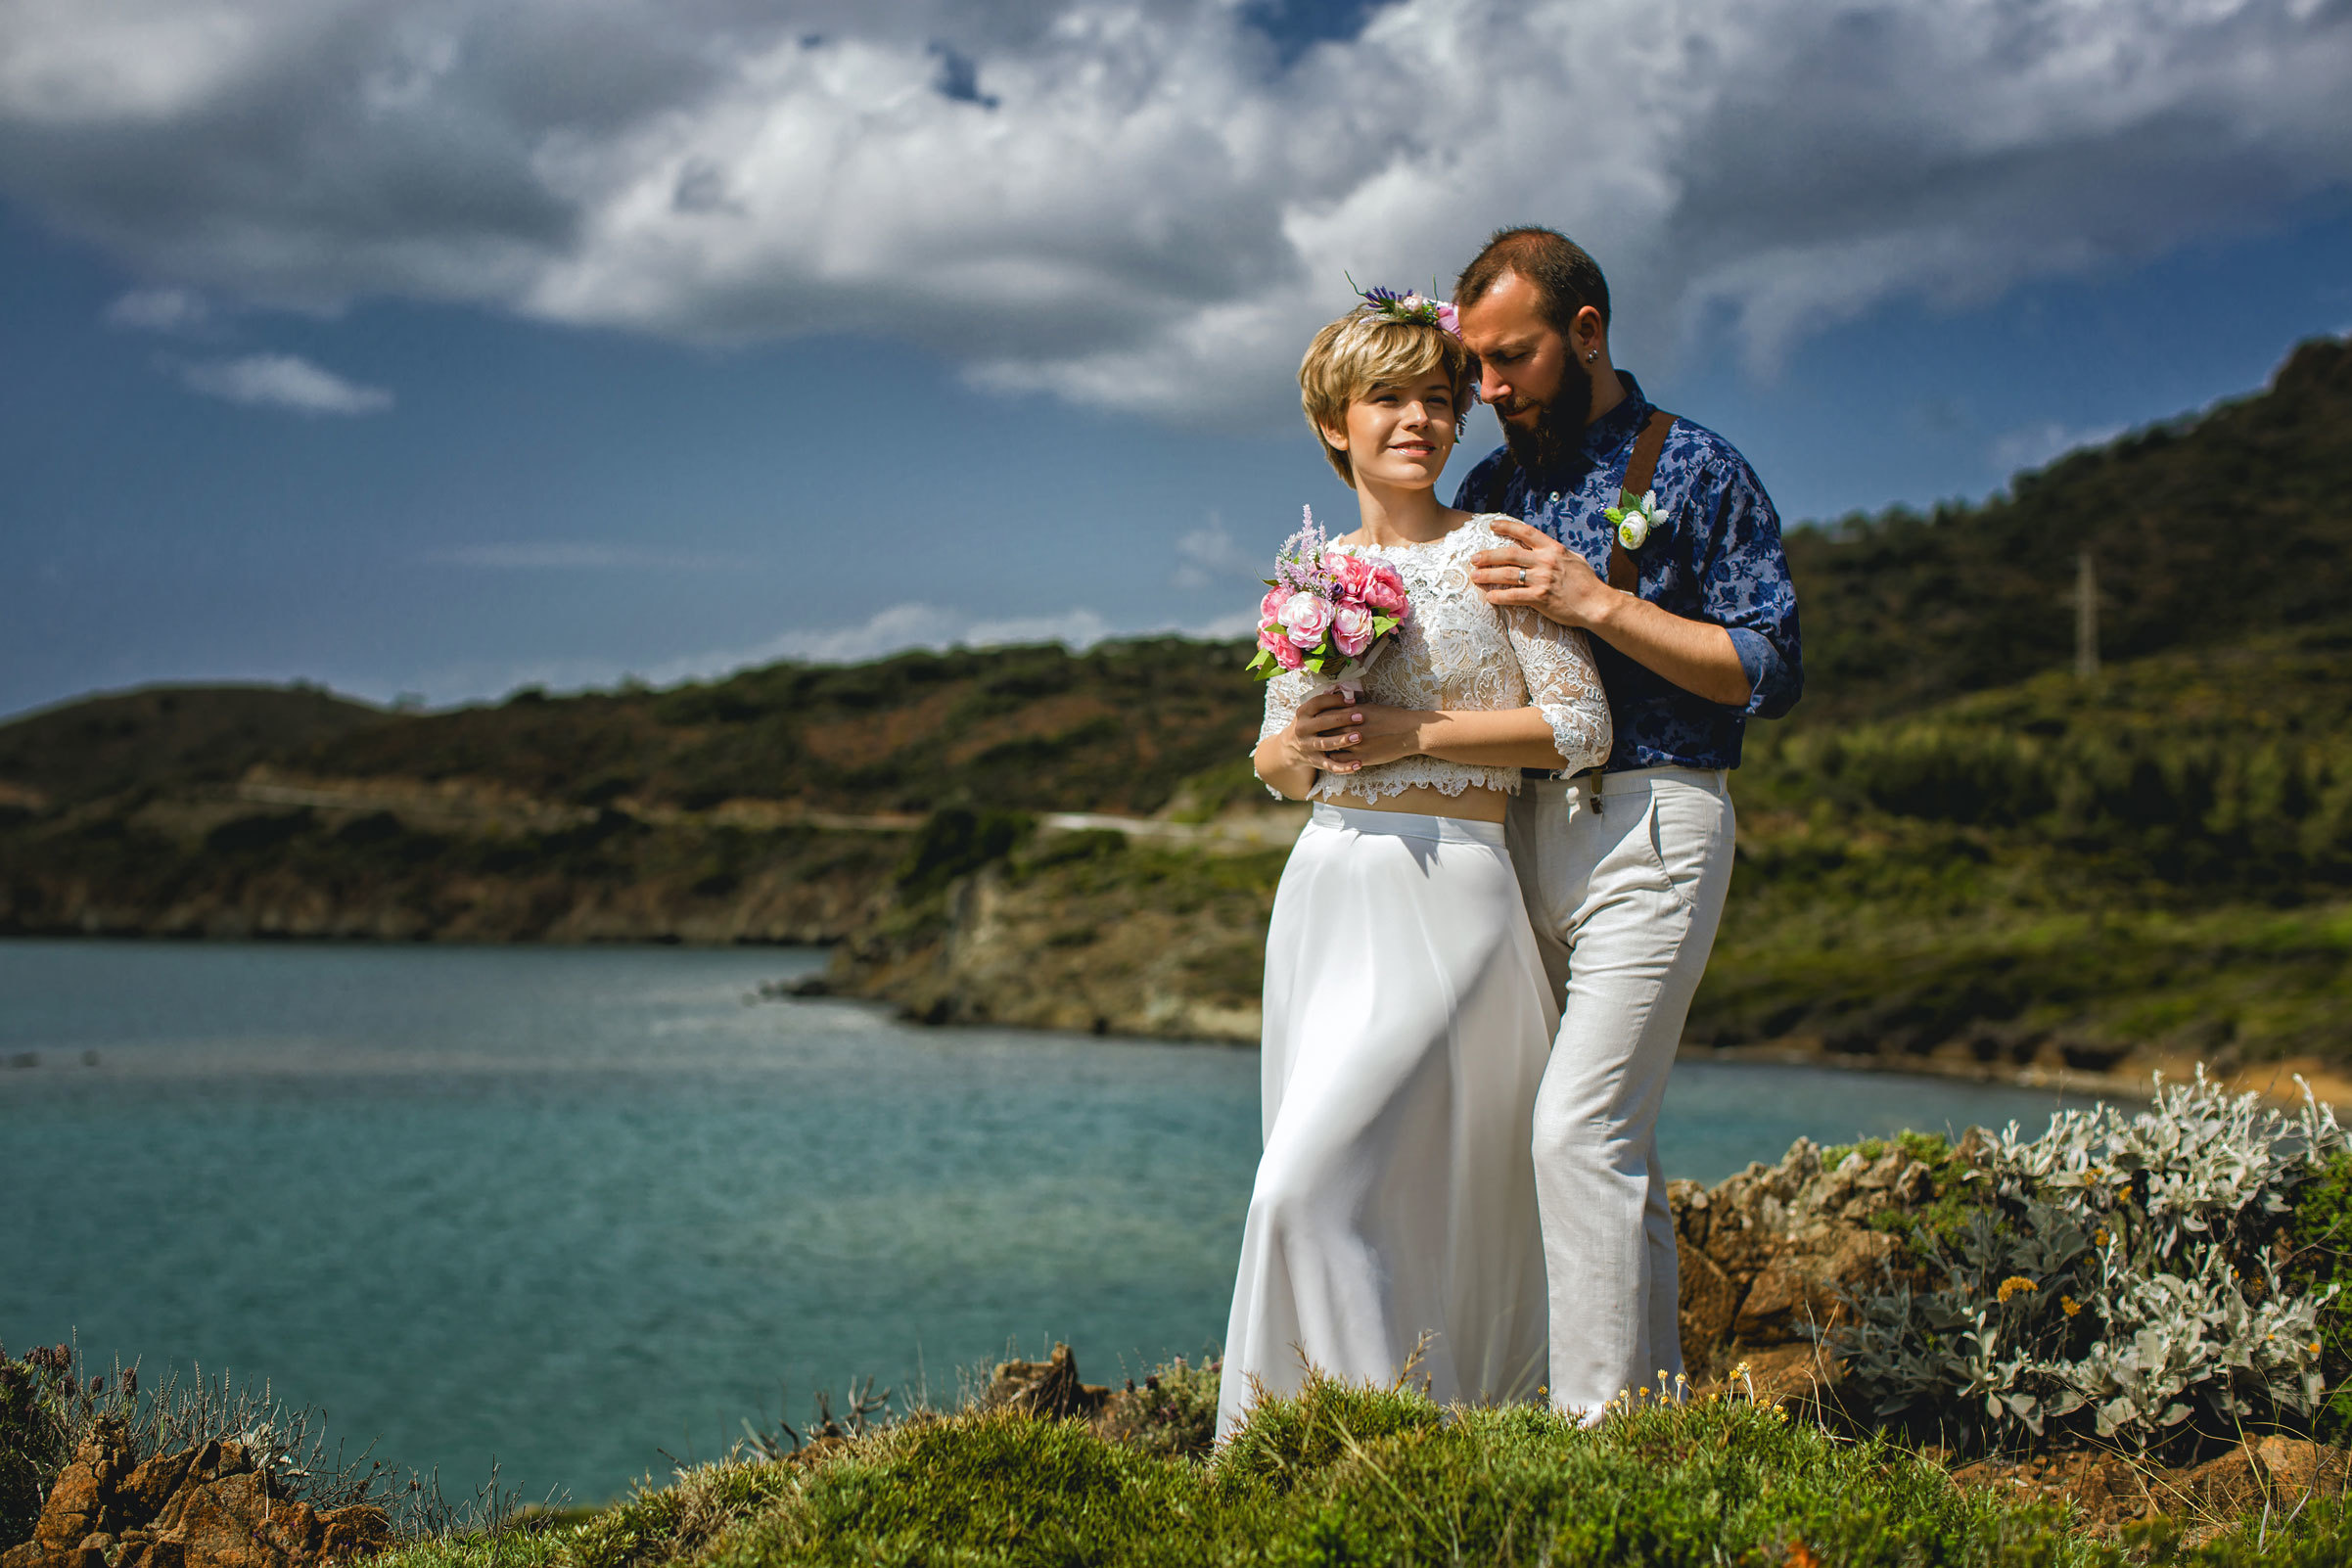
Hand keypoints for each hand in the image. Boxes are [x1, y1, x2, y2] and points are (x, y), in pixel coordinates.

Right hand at [1282, 690, 1366, 775]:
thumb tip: (1349, 691)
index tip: (1353, 700)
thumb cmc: (1310, 723)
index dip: (1336, 701)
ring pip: (1325, 744)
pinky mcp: (1314, 761)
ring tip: (1359, 737)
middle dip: (1342, 719)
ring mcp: (1307, 746)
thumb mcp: (1311, 712)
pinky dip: (1344, 767)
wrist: (1291, 747)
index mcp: (1302, 713)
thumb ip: (1327, 703)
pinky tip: (1358, 764)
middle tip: (1360, 717)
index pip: (1318, 703)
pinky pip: (1330, 765)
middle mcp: (1302, 729)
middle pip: (1323, 722)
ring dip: (1342, 740)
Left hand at [1323, 701, 1426, 769]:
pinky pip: (1340, 761)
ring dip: (1325, 745)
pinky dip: (1334, 758)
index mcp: (1355, 714)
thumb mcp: (1370, 707)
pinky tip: (1334, 755)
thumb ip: (1351, 710)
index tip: (1315, 719)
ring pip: (1330, 746)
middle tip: (1313, 733)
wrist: (1411, 733)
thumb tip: (1336, 708)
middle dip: (1319, 731)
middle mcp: (1353, 729)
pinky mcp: (1363, 759)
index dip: (1319, 717)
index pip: (1327, 714)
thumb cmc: (1392, 717)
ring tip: (1321, 745)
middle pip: (1326, 730)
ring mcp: (1357, 746)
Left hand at [1471, 518, 1613, 628]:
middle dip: (1488, 555)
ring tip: (1475, 577)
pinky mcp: (1540, 598)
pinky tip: (1490, 597)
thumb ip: (1558, 554)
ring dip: (1488, 575)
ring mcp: (1542, 580)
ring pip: (1507, 574)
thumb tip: (1548, 549)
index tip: (1492, 526)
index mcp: (1553, 549)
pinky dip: (1500, 596)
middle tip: (1474, 558)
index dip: (1507, 527)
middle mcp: (1546, 561)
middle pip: (1510, 554)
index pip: (1526, 533)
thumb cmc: (1587, 584)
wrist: (1597, 604)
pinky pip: (1514, 596)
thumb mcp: (1575, 560)